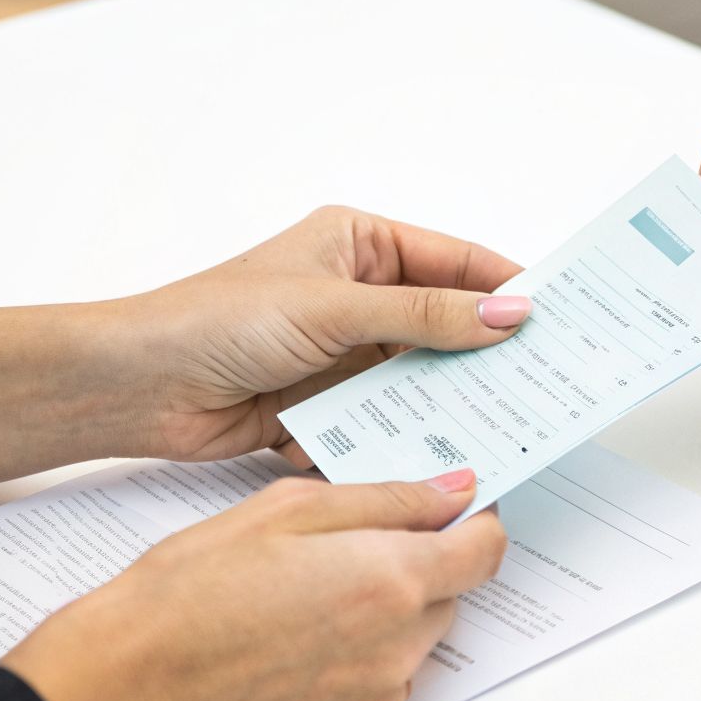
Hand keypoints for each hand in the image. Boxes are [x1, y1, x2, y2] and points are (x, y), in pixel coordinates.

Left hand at [0, 207, 530, 489]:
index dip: (510, 288)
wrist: (138, 386)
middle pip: (448, 325)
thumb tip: (508, 315)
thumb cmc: (216, 320)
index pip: (457, 262)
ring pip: (423, 378)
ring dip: (453, 401)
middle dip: (491, 354)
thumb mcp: (334, 308)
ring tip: (510, 425)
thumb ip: (426, 317)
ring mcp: (346, 354)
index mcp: (360, 244)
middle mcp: (359, 296)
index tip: (562, 318)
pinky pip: (389, 419)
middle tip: (551, 380)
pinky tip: (447, 456)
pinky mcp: (329, 406)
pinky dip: (412, 436)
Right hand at [0, 469, 506, 700]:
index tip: (449, 510)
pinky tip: (293, 644)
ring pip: (416, 637)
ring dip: (385, 612)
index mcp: (391, 576)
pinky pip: (384, 679)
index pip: (486, 549)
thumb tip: (454, 492)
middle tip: (337, 550)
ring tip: (301, 600)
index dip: (473, 522)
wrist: (129, 690)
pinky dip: (359, 657)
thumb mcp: (285, 510)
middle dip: (414, 564)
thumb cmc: (189, 594)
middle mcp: (400, 643)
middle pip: (449, 591)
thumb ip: (385, 499)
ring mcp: (380, 693)